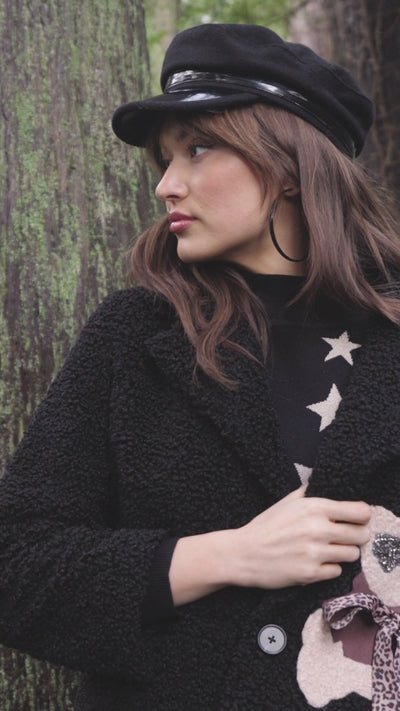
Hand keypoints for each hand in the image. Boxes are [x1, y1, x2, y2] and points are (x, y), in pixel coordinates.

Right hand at [229, 486, 370, 588]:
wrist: (244, 553)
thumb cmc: (266, 526)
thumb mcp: (287, 501)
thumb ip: (310, 492)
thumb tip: (329, 485)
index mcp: (315, 507)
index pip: (359, 512)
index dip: (362, 516)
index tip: (358, 519)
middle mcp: (318, 529)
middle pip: (361, 535)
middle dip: (356, 535)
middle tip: (345, 536)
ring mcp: (315, 553)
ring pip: (352, 554)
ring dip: (344, 552)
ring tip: (330, 550)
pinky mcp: (311, 574)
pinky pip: (337, 571)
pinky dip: (330, 567)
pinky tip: (317, 562)